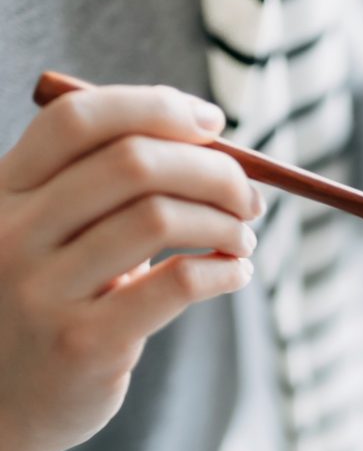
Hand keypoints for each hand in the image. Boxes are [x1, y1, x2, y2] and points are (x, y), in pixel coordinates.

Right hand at [0, 85, 262, 450]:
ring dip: (225, 221)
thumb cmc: (47, 307)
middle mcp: (11, 233)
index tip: (212, 122)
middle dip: (213, 170)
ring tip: (243, 237)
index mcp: (2, 192)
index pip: (80, 119)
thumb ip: (102, 191)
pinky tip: (237, 272)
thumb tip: (208, 144)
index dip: (156, 107)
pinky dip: (225, 269)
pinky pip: (177, 283)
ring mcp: (42, 290)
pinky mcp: (84, 343)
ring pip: (160, 217)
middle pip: (134, 162)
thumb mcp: (48, 238)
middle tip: (249, 196)